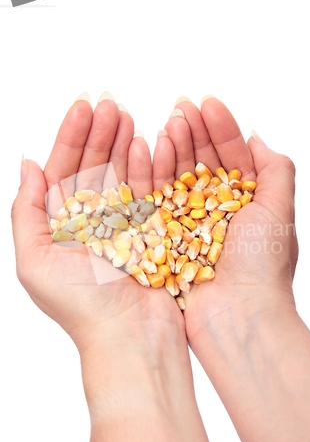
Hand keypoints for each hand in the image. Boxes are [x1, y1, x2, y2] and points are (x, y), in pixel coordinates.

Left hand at [11, 93, 215, 441]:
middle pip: (92, 166)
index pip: (63, 171)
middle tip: (108, 102)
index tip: (83, 108)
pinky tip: (144, 143)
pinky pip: (147, 191)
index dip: (70, 137)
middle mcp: (90, 223)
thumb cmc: (82, 308)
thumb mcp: (34, 262)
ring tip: (125, 114)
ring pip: (120, 173)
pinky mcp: (151, 232)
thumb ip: (27, 213)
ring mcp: (122, 225)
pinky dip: (146, 166)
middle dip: (98, 132)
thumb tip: (27, 166)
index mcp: (60, 227)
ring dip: (121, 142)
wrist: (132, 339)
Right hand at [154, 97, 309, 441]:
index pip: (232, 156)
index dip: (221, 128)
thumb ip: (275, 169)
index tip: (208, 103)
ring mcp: (190, 224)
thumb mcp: (280, 209)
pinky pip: (157, 201)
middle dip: (193, 133)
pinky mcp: (167, 238)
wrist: (237, 318)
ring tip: (168, 123)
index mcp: (247, 202)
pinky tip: (150, 150)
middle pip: (202, 162)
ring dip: (174, 148)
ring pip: (178, 178)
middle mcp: (217, 211)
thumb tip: (258, 138)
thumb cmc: (262, 268)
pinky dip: (153, 176)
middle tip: (181, 106)